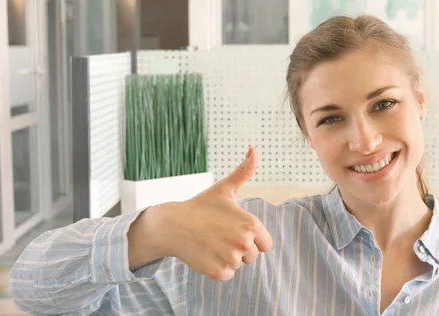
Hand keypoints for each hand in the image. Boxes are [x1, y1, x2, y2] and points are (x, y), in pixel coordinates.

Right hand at [147, 145, 272, 280]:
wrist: (172, 225)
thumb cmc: (201, 206)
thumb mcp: (225, 188)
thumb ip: (244, 171)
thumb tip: (254, 148)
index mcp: (251, 224)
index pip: (265, 244)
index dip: (252, 239)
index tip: (235, 230)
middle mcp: (244, 242)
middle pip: (252, 256)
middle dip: (239, 249)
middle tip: (220, 235)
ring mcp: (230, 258)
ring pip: (238, 265)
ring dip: (227, 258)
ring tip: (211, 242)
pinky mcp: (217, 272)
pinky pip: (227, 275)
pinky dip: (217, 268)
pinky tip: (206, 253)